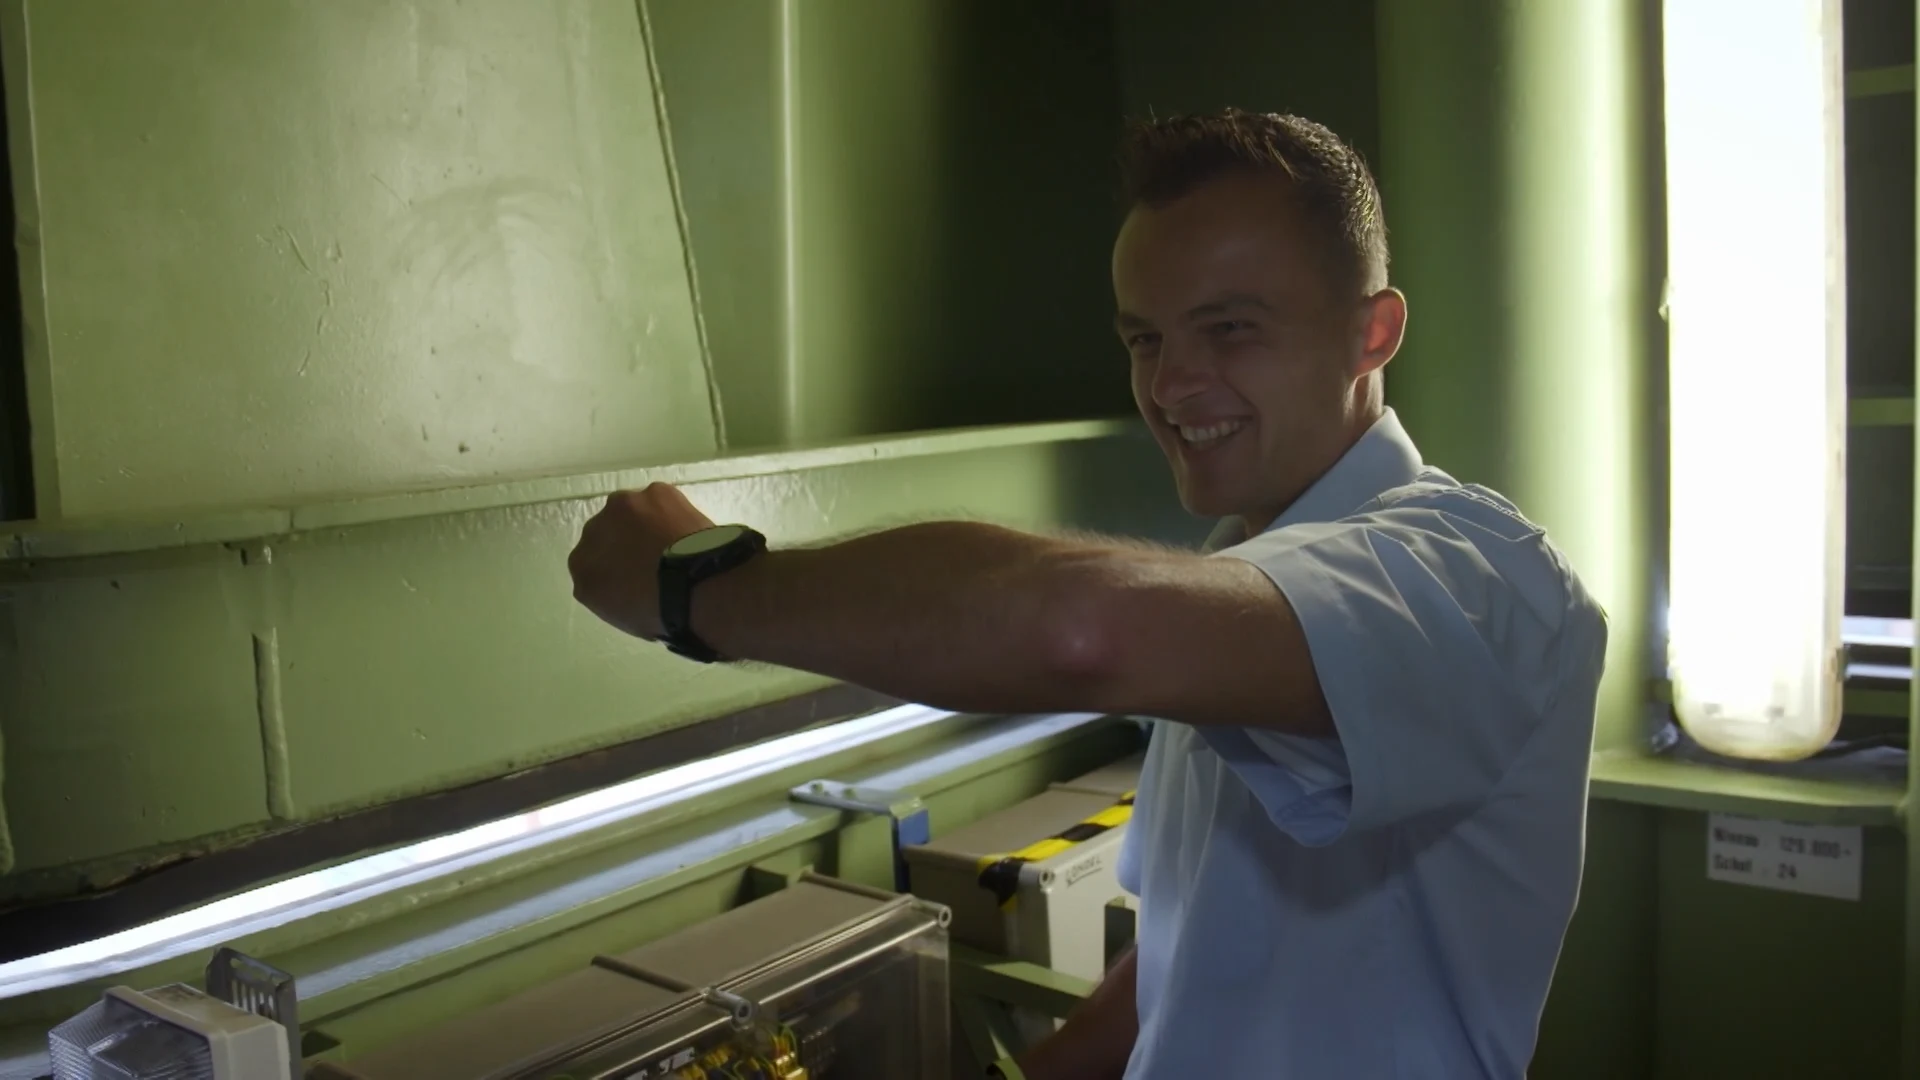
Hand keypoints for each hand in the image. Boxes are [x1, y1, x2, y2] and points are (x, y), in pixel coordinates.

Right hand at [567, 482, 715, 638]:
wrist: (696, 585)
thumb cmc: (658, 611)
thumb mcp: (618, 614)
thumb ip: (604, 591)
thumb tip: (615, 577)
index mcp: (580, 565)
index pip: (589, 561)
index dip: (613, 567)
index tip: (633, 575)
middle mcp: (592, 530)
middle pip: (606, 532)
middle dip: (624, 541)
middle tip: (652, 558)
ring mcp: (623, 507)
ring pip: (631, 513)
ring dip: (644, 522)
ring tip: (670, 541)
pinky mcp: (656, 491)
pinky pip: (659, 501)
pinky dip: (669, 511)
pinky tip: (683, 528)